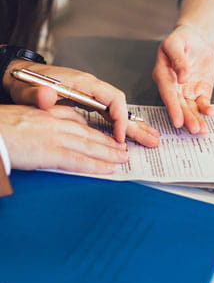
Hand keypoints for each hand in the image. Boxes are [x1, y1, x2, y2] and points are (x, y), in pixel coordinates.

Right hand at [1, 105, 129, 173]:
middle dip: (108, 142)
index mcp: (47, 113)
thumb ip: (39, 123)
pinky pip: (79, 160)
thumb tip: (45, 134)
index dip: (94, 130)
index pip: (77, 120)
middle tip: (122, 149)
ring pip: (90, 146)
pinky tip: (108, 169)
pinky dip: (96, 165)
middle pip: (89, 133)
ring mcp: (55, 136)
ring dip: (109, 153)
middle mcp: (55, 123)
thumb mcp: (21, 118)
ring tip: (123, 159)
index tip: (104, 136)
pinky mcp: (50, 151)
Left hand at [3, 61, 158, 146]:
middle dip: (137, 124)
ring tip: (149, 138)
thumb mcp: (29, 88)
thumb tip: (47, 96)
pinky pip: (110, 113)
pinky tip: (127, 134)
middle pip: (121, 106)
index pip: (113, 99)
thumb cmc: (27, 82)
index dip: (120, 118)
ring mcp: (92, 95)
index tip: (119, 137)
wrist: (21, 76)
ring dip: (133, 126)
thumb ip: (39, 94)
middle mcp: (92, 88)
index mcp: (84, 83)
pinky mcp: (88, 101)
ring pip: (118, 111)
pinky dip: (120, 124)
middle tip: (152, 139)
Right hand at [152, 25, 213, 132]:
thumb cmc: (181, 39)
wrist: (196, 38)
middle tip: (194, 129)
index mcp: (163, 74)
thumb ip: (178, 59)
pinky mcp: (199, 91)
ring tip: (202, 129)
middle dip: (187, 118)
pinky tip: (210, 113)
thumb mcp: (176, 43)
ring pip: (190, 108)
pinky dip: (206, 108)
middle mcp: (174, 86)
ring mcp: (187, 90)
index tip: (178, 120)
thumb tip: (182, 77)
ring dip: (196, 118)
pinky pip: (202, 102)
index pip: (168, 93)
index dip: (173, 107)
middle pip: (179, 105)